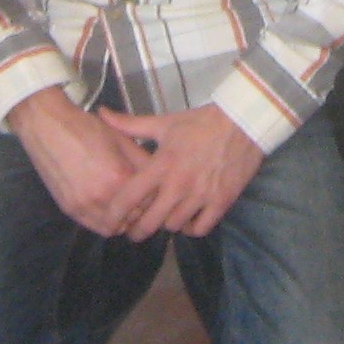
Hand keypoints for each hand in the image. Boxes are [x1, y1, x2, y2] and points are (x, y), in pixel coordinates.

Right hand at [9, 86, 158, 235]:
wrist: (48, 126)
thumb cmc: (86, 127)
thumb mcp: (121, 138)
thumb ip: (142, 161)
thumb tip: (158, 176)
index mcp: (120, 176)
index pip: (148, 200)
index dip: (153, 195)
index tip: (153, 189)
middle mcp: (103, 196)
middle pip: (134, 217)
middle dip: (140, 209)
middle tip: (140, 199)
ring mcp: (84, 206)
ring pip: (114, 228)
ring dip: (122, 220)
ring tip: (123, 205)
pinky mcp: (70, 209)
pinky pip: (94, 227)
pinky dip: (104, 222)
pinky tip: (107, 208)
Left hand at [98, 103, 265, 238]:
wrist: (242, 122)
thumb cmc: (200, 123)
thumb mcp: (164, 123)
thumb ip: (130, 124)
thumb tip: (102, 114)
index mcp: (162, 164)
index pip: (129, 197)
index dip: (114, 214)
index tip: (108, 223)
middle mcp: (179, 184)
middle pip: (150, 222)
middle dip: (137, 229)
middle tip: (134, 229)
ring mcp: (201, 196)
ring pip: (174, 227)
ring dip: (166, 224)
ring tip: (163, 218)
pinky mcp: (221, 202)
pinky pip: (200, 229)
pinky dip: (191, 228)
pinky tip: (188, 220)